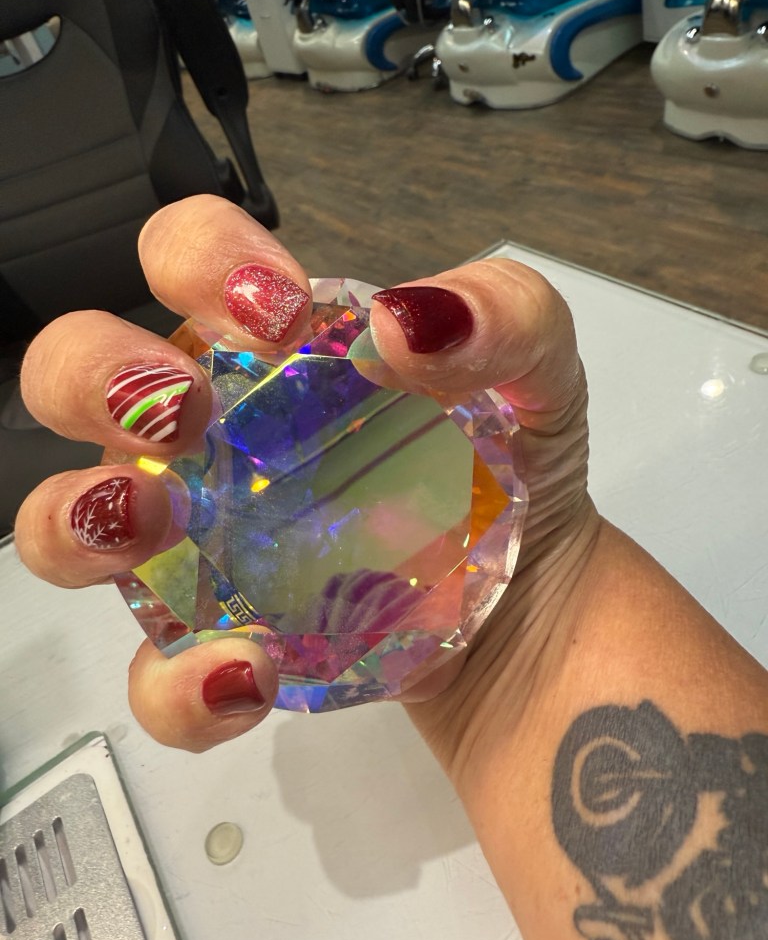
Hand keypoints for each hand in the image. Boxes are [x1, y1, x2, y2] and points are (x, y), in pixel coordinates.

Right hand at [15, 195, 595, 758]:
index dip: (201, 262)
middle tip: (185, 411)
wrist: (527, 610)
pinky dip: (182, 682)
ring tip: (155, 525)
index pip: (184, 258)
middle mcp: (208, 438)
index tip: (279, 314)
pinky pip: (156, 674)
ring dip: (79, 519)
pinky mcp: (220, 646)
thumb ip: (502, 314)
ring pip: (64, 523)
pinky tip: (255, 668)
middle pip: (77, 374)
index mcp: (268, 351)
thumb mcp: (538, 373)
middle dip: (100, 376)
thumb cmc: (508, 474)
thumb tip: (404, 326)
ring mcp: (200, 549)